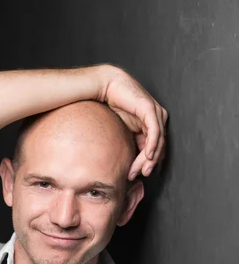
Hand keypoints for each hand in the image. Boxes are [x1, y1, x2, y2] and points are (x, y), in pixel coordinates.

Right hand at [98, 64, 167, 179]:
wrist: (105, 88)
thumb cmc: (112, 106)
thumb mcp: (123, 130)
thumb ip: (131, 143)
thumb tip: (132, 163)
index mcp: (150, 124)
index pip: (154, 148)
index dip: (146, 164)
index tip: (135, 174)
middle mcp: (156, 118)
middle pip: (158, 147)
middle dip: (147, 164)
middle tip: (138, 175)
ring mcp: (155, 113)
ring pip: (158, 142)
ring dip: (149, 158)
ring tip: (140, 169)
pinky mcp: (150, 109)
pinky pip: (155, 131)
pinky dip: (153, 145)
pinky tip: (147, 155)